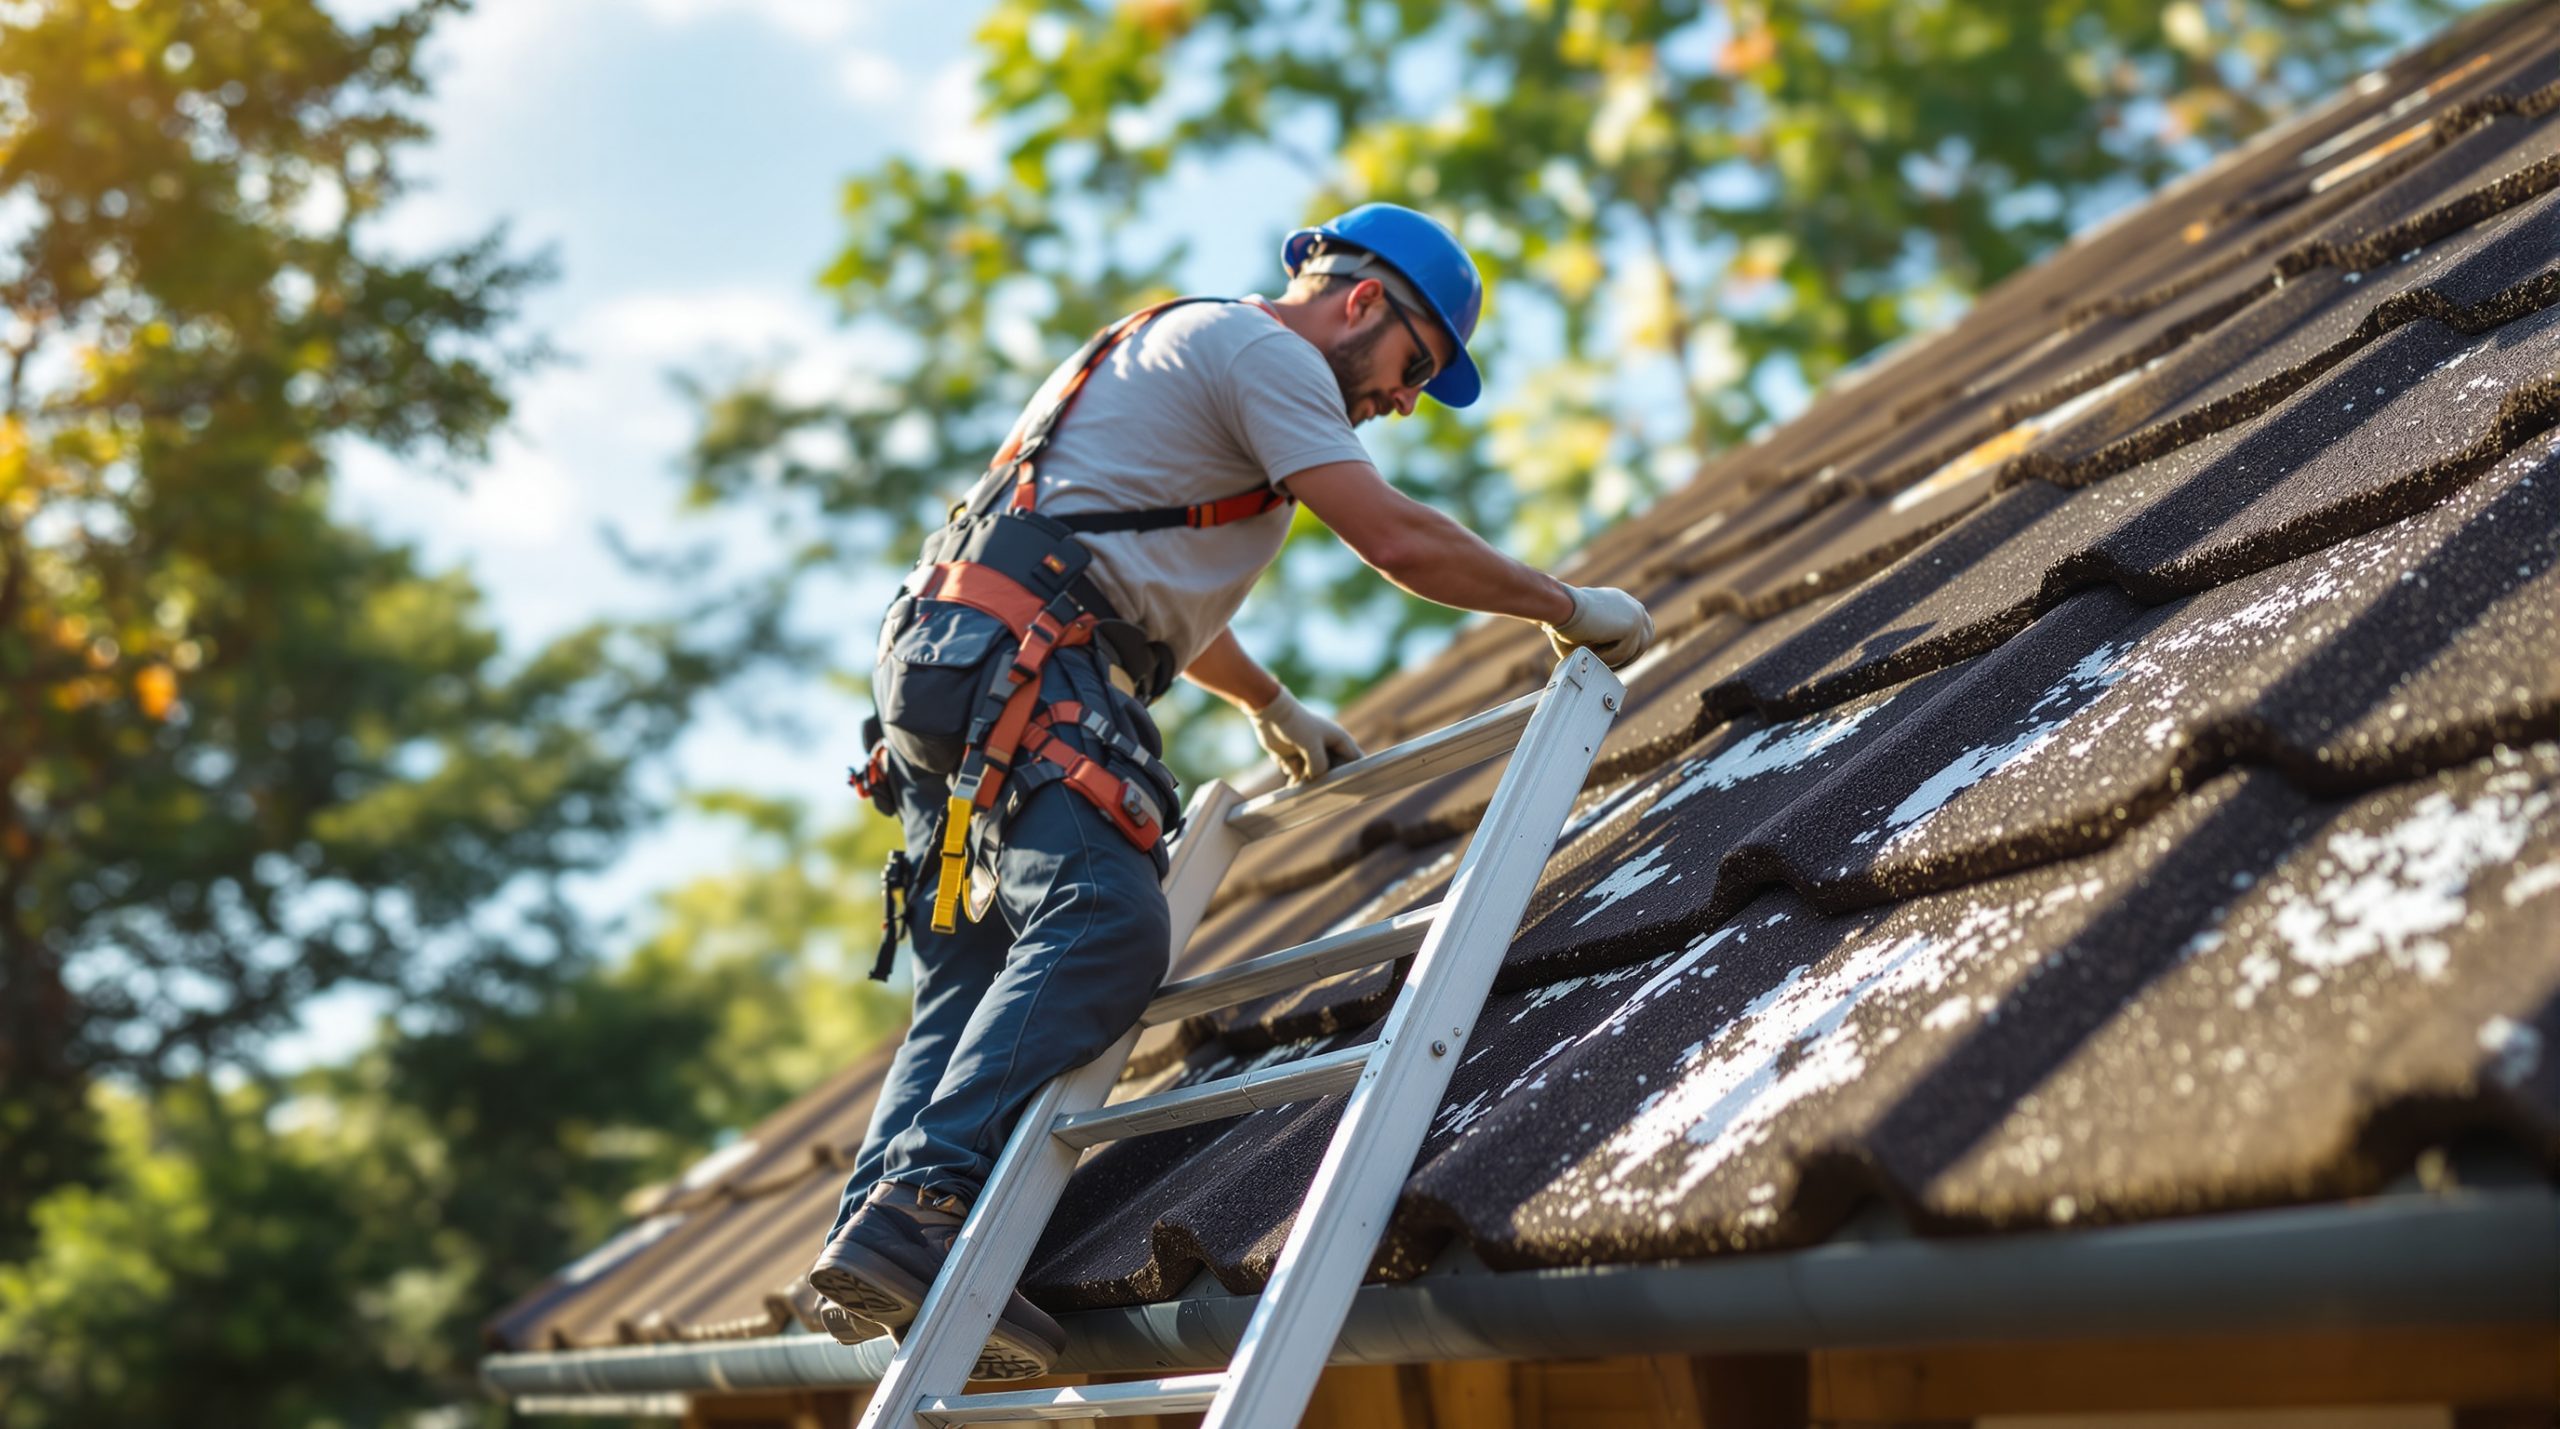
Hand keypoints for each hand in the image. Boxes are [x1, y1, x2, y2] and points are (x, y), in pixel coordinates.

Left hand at [1249, 687, 1363, 783]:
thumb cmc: (1296, 725)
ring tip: (1298, 773)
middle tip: (1321, 788)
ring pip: (1314, 775)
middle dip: (1327, 780)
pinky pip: (1298, 775)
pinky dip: (1293, 774)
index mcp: (1338, 739)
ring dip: (1306, 779)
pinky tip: (1286, 763)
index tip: (1352, 786)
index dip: (1356, 772)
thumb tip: (1316, 780)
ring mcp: (1310, 753)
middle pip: (1333, 771)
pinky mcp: (1295, 758)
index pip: (1355, 759)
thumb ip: (1319, 766)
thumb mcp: (1312, 746)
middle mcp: (1326, 747)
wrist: (1270, 714)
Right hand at [1545, 585, 1654, 667]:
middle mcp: (1633, 607)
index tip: (1613, 663)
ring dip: (1613, 659)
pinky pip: (1624, 653)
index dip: (1628, 650)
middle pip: (1643, 642)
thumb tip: (1601, 667)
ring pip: (1634, 650)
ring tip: (1591, 655)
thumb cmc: (1564, 621)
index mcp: (1623, 605)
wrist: (1561, 608)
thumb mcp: (1588, 636)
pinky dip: (1607, 658)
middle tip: (1607, 668)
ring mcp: (1636, 615)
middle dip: (1627, 659)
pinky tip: (1591, 650)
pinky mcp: (1632, 625)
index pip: (1639, 632)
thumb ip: (1602, 647)